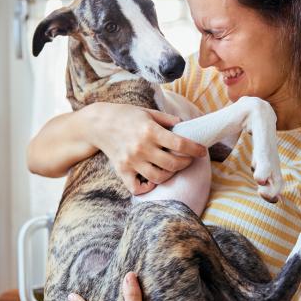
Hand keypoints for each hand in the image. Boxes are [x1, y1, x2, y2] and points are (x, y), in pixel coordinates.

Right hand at [86, 102, 206, 194]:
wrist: (98, 124)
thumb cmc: (126, 116)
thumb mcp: (148, 112)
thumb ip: (168, 120)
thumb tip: (186, 125)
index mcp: (150, 131)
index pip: (180, 144)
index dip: (195, 149)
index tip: (202, 151)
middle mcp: (142, 148)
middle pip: (173, 164)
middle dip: (186, 163)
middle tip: (188, 159)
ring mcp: (131, 161)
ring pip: (159, 177)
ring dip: (171, 175)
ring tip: (172, 167)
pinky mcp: (122, 170)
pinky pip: (138, 188)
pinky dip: (147, 187)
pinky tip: (152, 179)